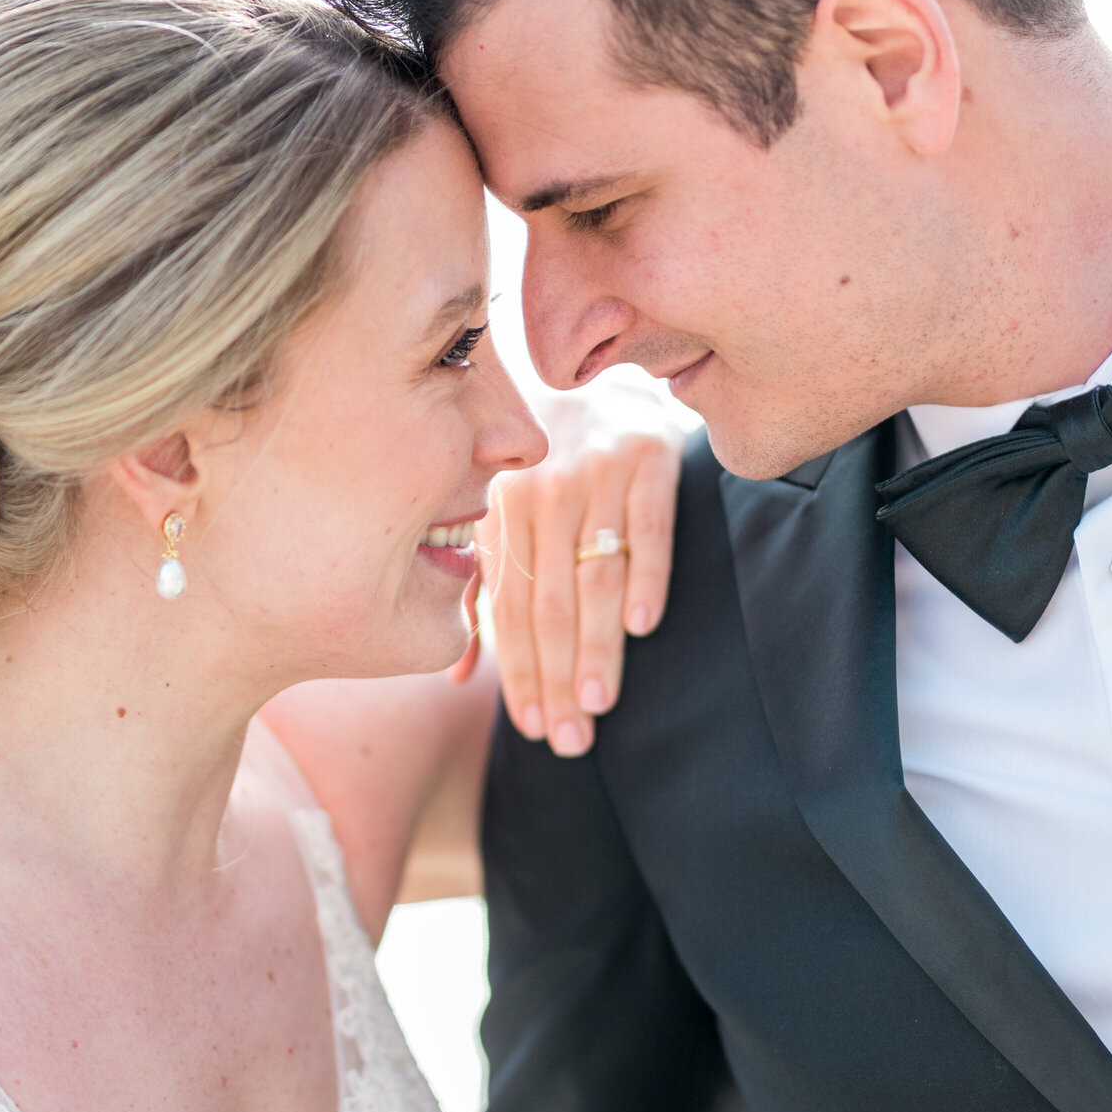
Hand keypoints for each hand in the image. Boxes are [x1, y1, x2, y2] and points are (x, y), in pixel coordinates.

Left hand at [478, 391, 683, 754]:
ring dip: (597, 646)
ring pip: (595, 575)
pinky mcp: (650, 455)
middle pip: (551, 602)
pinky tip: (640, 627)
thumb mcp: (506, 514)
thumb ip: (485, 590)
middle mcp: (543, 492)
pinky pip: (648, 526)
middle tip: (569, 740)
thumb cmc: (549, 459)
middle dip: (558, 677)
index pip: (510, 608)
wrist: (605, 371)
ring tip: (598, 704)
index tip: (534, 728)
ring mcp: (596, 472)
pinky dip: (646, 576)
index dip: (521, 673)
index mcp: (502, 511)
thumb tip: (461, 677)